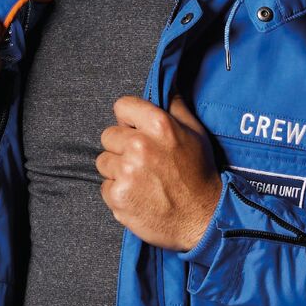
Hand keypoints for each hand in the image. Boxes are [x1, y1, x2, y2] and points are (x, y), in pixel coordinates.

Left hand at [95, 92, 222, 250]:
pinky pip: (105, 187)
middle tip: (143, 162)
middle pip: (108, 136)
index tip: (135, 130)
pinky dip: (118, 193)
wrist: (202, 219)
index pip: (121, 106)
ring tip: (142, 181)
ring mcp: (126, 172)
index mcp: (158, 125)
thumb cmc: (199, 176)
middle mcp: (139, 146)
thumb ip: (176, 108)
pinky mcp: (118, 196)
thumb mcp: (196, 134)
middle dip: (121, 147)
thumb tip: (166, 86)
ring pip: (104, 162)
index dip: (128, 119)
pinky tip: (138, 196)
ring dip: (118, 171)